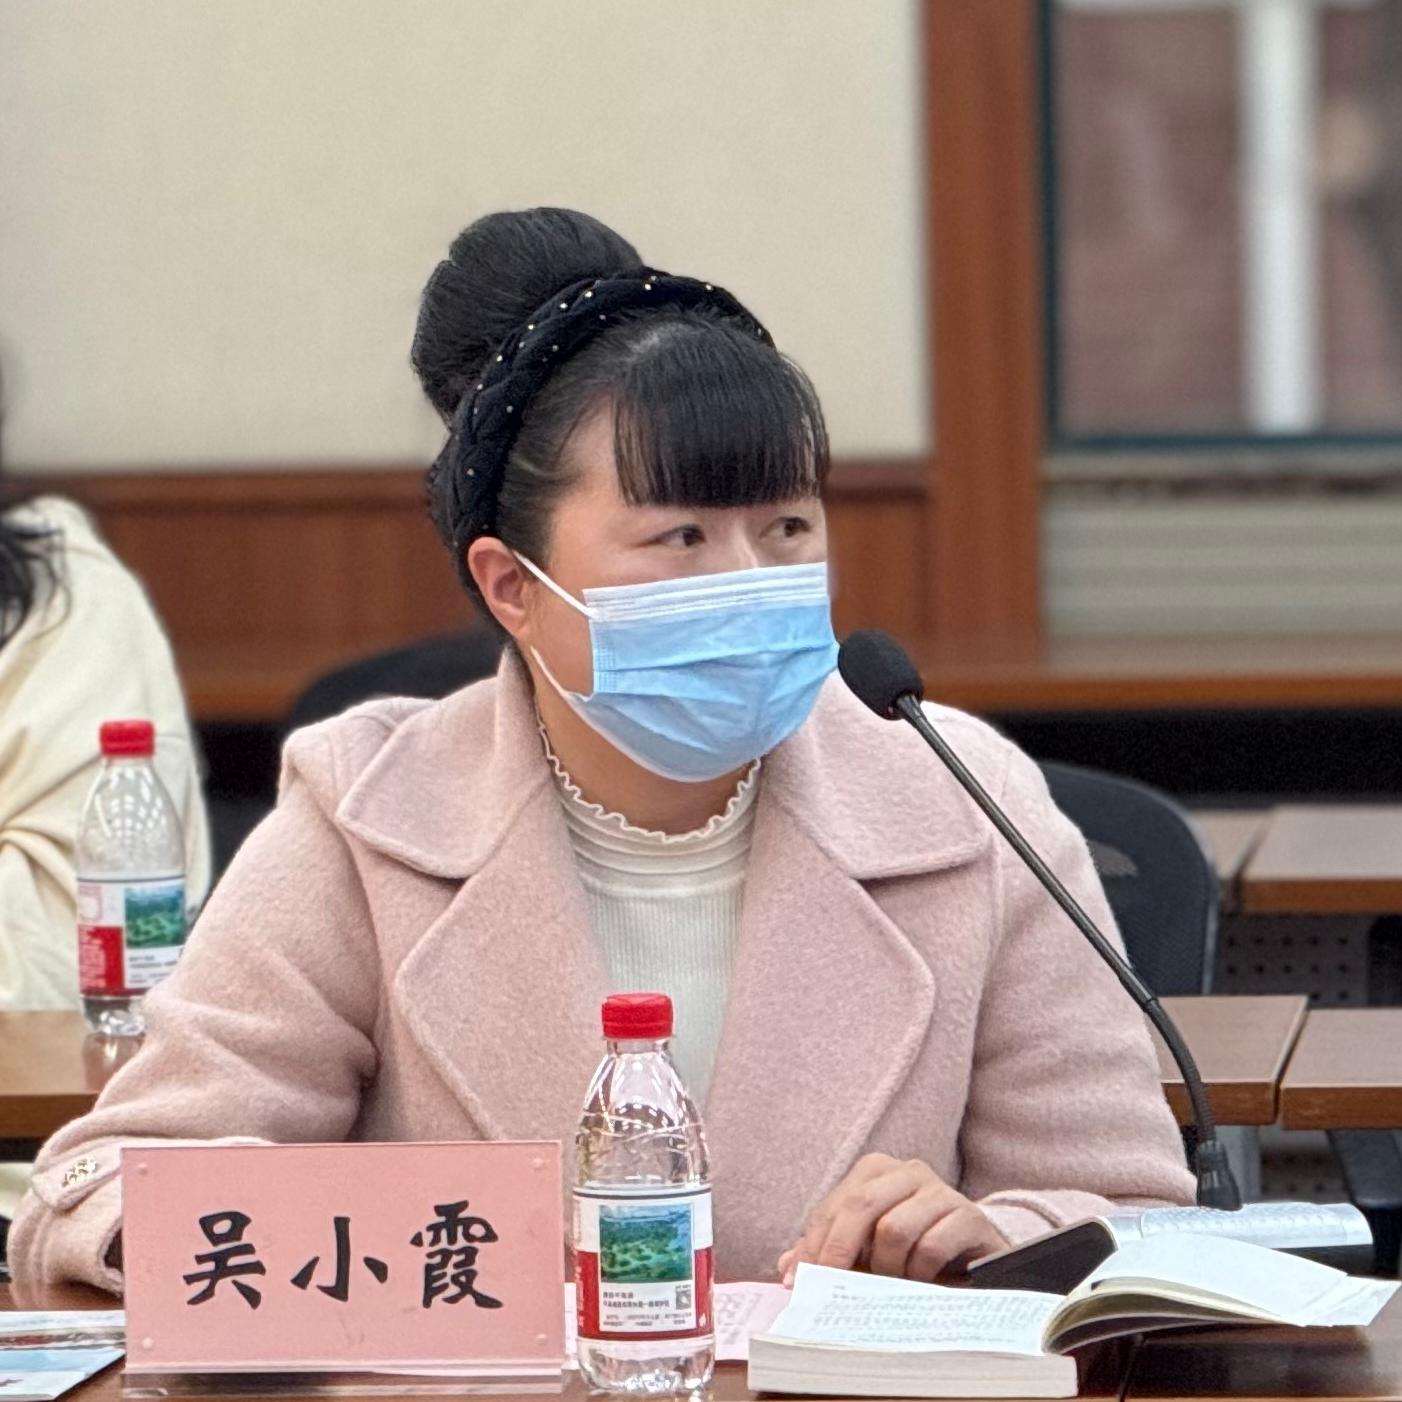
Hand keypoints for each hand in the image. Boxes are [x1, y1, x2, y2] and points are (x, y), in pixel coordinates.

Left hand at [777, 1154, 1007, 1283]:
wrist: (976, 1253)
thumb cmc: (913, 1247)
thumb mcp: (868, 1248)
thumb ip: (829, 1251)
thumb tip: (787, 1266)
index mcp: (876, 1170)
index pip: (835, 1206)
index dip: (814, 1245)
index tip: (797, 1282)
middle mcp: (908, 1171)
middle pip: (861, 1207)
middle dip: (839, 1252)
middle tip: (831, 1291)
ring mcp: (941, 1190)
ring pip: (895, 1229)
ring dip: (888, 1268)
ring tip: (891, 1285)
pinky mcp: (969, 1216)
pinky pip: (933, 1246)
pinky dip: (920, 1272)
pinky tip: (921, 1282)